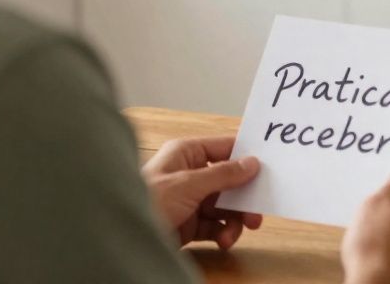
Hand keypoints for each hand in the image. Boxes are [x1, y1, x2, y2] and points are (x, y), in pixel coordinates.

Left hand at [141, 136, 262, 249]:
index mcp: (186, 154)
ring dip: (234, 220)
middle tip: (257, 213)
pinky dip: (223, 233)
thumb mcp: (189, 184)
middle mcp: (189, 174)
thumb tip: (252, 163)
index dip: (247, 157)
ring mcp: (188, 200)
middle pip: (229, 181)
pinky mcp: (187, 224)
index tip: (270, 168)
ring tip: (235, 234)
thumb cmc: (146, 201)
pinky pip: (214, 226)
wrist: (119, 237)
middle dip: (243, 198)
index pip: (225, 148)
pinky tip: (224, 241)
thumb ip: (223, 174)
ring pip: (224, 206)